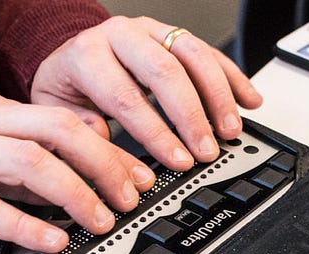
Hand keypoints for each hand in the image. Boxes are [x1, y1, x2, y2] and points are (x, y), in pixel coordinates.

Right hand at [0, 93, 155, 251]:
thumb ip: (27, 162)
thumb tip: (80, 178)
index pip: (65, 120)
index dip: (109, 150)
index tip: (139, 177)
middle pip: (56, 131)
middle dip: (103, 165)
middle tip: (127, 198)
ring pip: (27, 162)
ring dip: (74, 193)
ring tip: (98, 221)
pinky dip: (24, 225)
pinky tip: (51, 240)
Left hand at [31, 16, 262, 171]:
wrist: (71, 53)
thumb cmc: (68, 84)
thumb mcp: (60, 112)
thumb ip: (88, 137)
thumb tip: (118, 165)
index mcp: (89, 55)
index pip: (126, 96)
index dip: (155, 132)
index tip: (177, 159)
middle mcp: (122, 35)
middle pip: (166, 72)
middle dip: (192, 116)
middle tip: (206, 149)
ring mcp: (151, 32)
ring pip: (194, 55)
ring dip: (219, 96)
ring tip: (230, 129)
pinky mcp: (174, 34)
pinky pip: (210, 53)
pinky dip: (233, 77)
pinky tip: (248, 100)